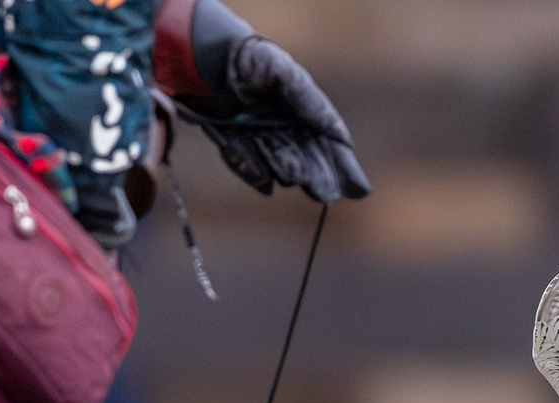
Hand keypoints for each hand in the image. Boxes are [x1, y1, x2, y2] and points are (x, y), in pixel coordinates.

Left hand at [184, 4, 368, 203]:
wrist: (201, 53)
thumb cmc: (246, 56)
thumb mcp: (283, 73)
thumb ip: (308, 102)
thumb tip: (336, 133)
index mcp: (301, 105)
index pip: (328, 139)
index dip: (343, 163)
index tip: (358, 188)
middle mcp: (282, 122)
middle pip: (306, 156)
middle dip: (318, 175)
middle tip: (326, 193)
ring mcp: (256, 133)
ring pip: (277, 161)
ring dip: (287, 170)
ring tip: (297, 176)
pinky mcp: (231, 140)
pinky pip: (245, 161)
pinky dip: (253, 171)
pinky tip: (266, 185)